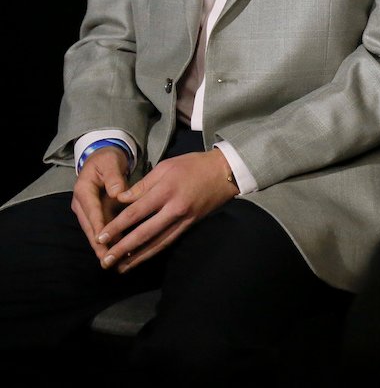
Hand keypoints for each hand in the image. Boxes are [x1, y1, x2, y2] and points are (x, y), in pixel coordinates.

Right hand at [71, 146, 131, 259]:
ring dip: (103, 245)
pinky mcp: (95, 214)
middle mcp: (81, 204)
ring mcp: (87, 211)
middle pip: (90, 226)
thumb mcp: (110, 163)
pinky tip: (119, 251)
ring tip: (114, 260)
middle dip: (98, 244)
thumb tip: (118, 193)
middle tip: (108, 259)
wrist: (103, 159)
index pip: (92, 211)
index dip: (98, 226)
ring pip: (95, 231)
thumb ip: (114, 177)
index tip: (103, 241)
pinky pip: (102, 228)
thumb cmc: (107, 160)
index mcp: (83, 191)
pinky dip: (109, 239)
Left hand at [95, 150, 239, 272]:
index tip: (100, 237)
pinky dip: (154, 251)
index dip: (117, 226)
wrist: (225, 171)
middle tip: (105, 260)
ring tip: (120, 268)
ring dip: (138, 257)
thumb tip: (121, 200)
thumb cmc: (193, 165)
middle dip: (123, 248)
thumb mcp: (166, 166)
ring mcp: (184, 219)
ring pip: (158, 242)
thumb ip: (143, 185)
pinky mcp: (191, 224)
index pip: (136, 212)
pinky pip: (169, 240)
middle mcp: (174, 208)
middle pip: (144, 233)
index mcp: (166, 190)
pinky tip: (142, 258)